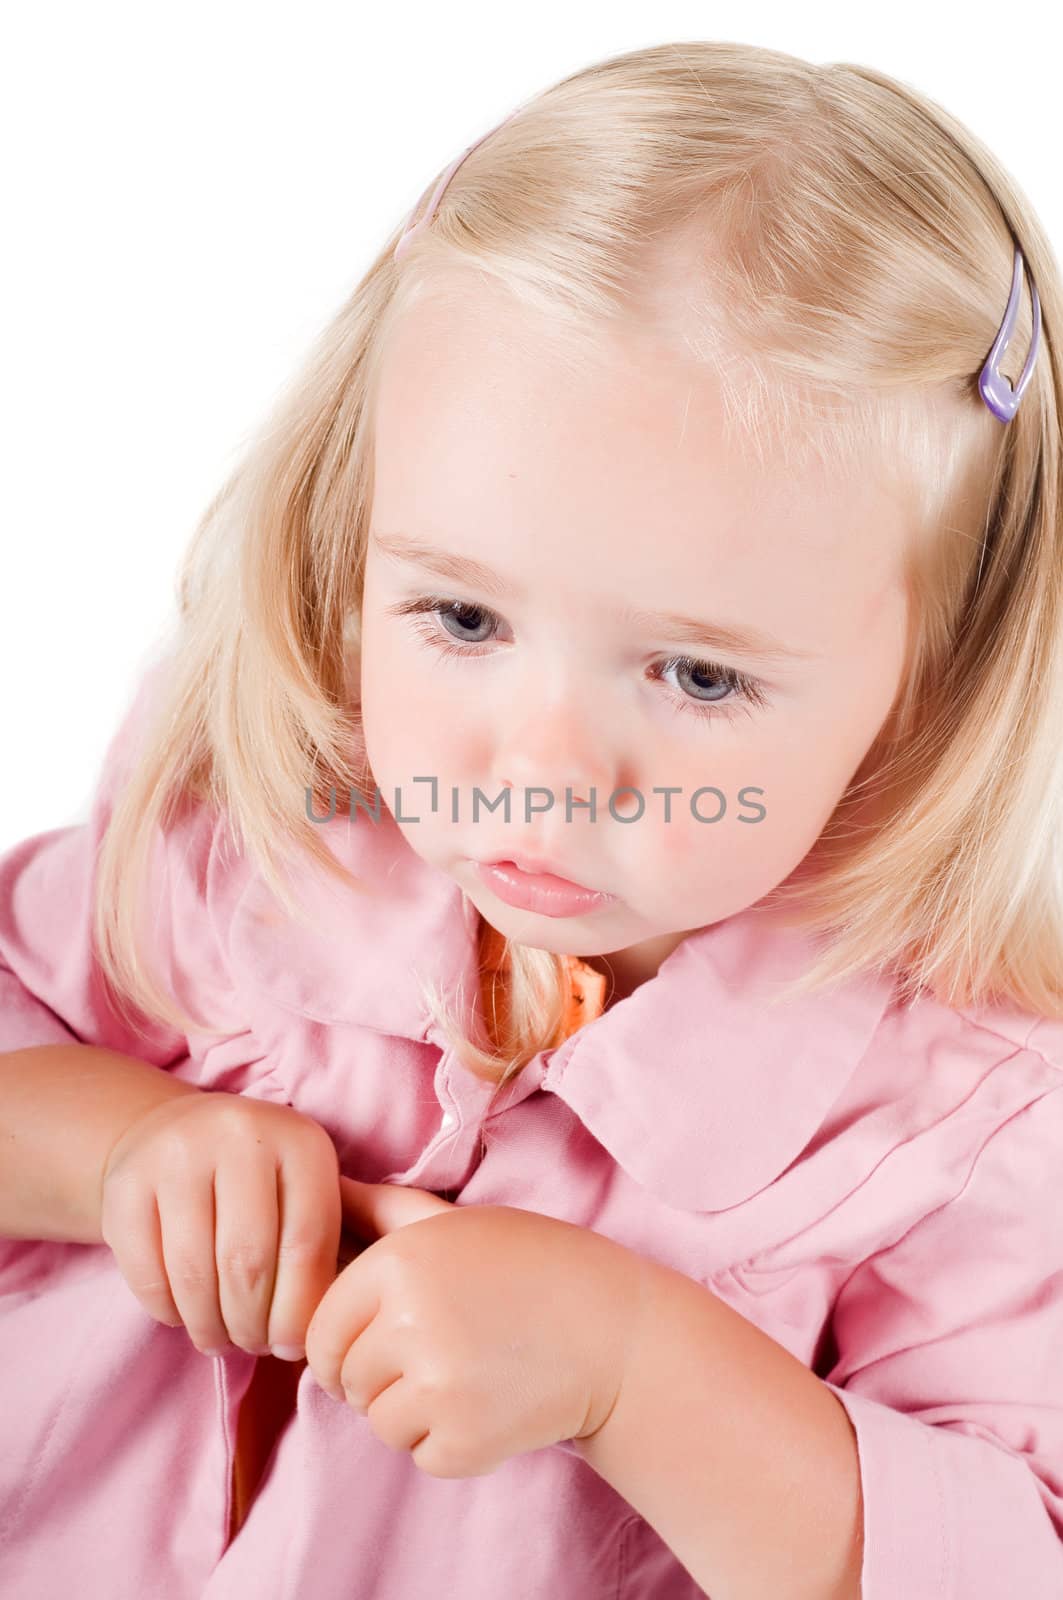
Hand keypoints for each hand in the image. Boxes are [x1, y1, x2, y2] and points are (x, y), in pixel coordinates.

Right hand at [100, 1090, 342, 1358]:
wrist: (176, 1133)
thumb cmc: (258, 1181)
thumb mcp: (301, 1193)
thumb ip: (317, 1253)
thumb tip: (303, 1337)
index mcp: (299, 1141)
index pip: (306, 1243)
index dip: (299, 1309)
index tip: (291, 1346)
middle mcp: (239, 1135)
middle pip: (247, 1263)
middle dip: (251, 1324)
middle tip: (252, 1347)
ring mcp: (176, 1154)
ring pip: (194, 1273)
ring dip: (209, 1326)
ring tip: (220, 1340)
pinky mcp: (125, 1184)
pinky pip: (147, 1273)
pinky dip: (168, 1311)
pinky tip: (183, 1315)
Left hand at [304, 1177, 653, 1477]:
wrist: (616, 1334)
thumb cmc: (532, 1267)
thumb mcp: (458, 1221)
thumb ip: (383, 1209)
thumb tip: (325, 1190)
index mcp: (399, 1261)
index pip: (321, 1326)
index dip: (346, 1341)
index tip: (384, 1340)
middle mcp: (409, 1320)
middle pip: (345, 1377)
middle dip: (378, 1377)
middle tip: (439, 1356)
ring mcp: (437, 1384)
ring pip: (378, 1420)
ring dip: (412, 1412)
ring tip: (469, 1376)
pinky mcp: (463, 1440)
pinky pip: (419, 1454)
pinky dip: (448, 1443)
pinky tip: (490, 1405)